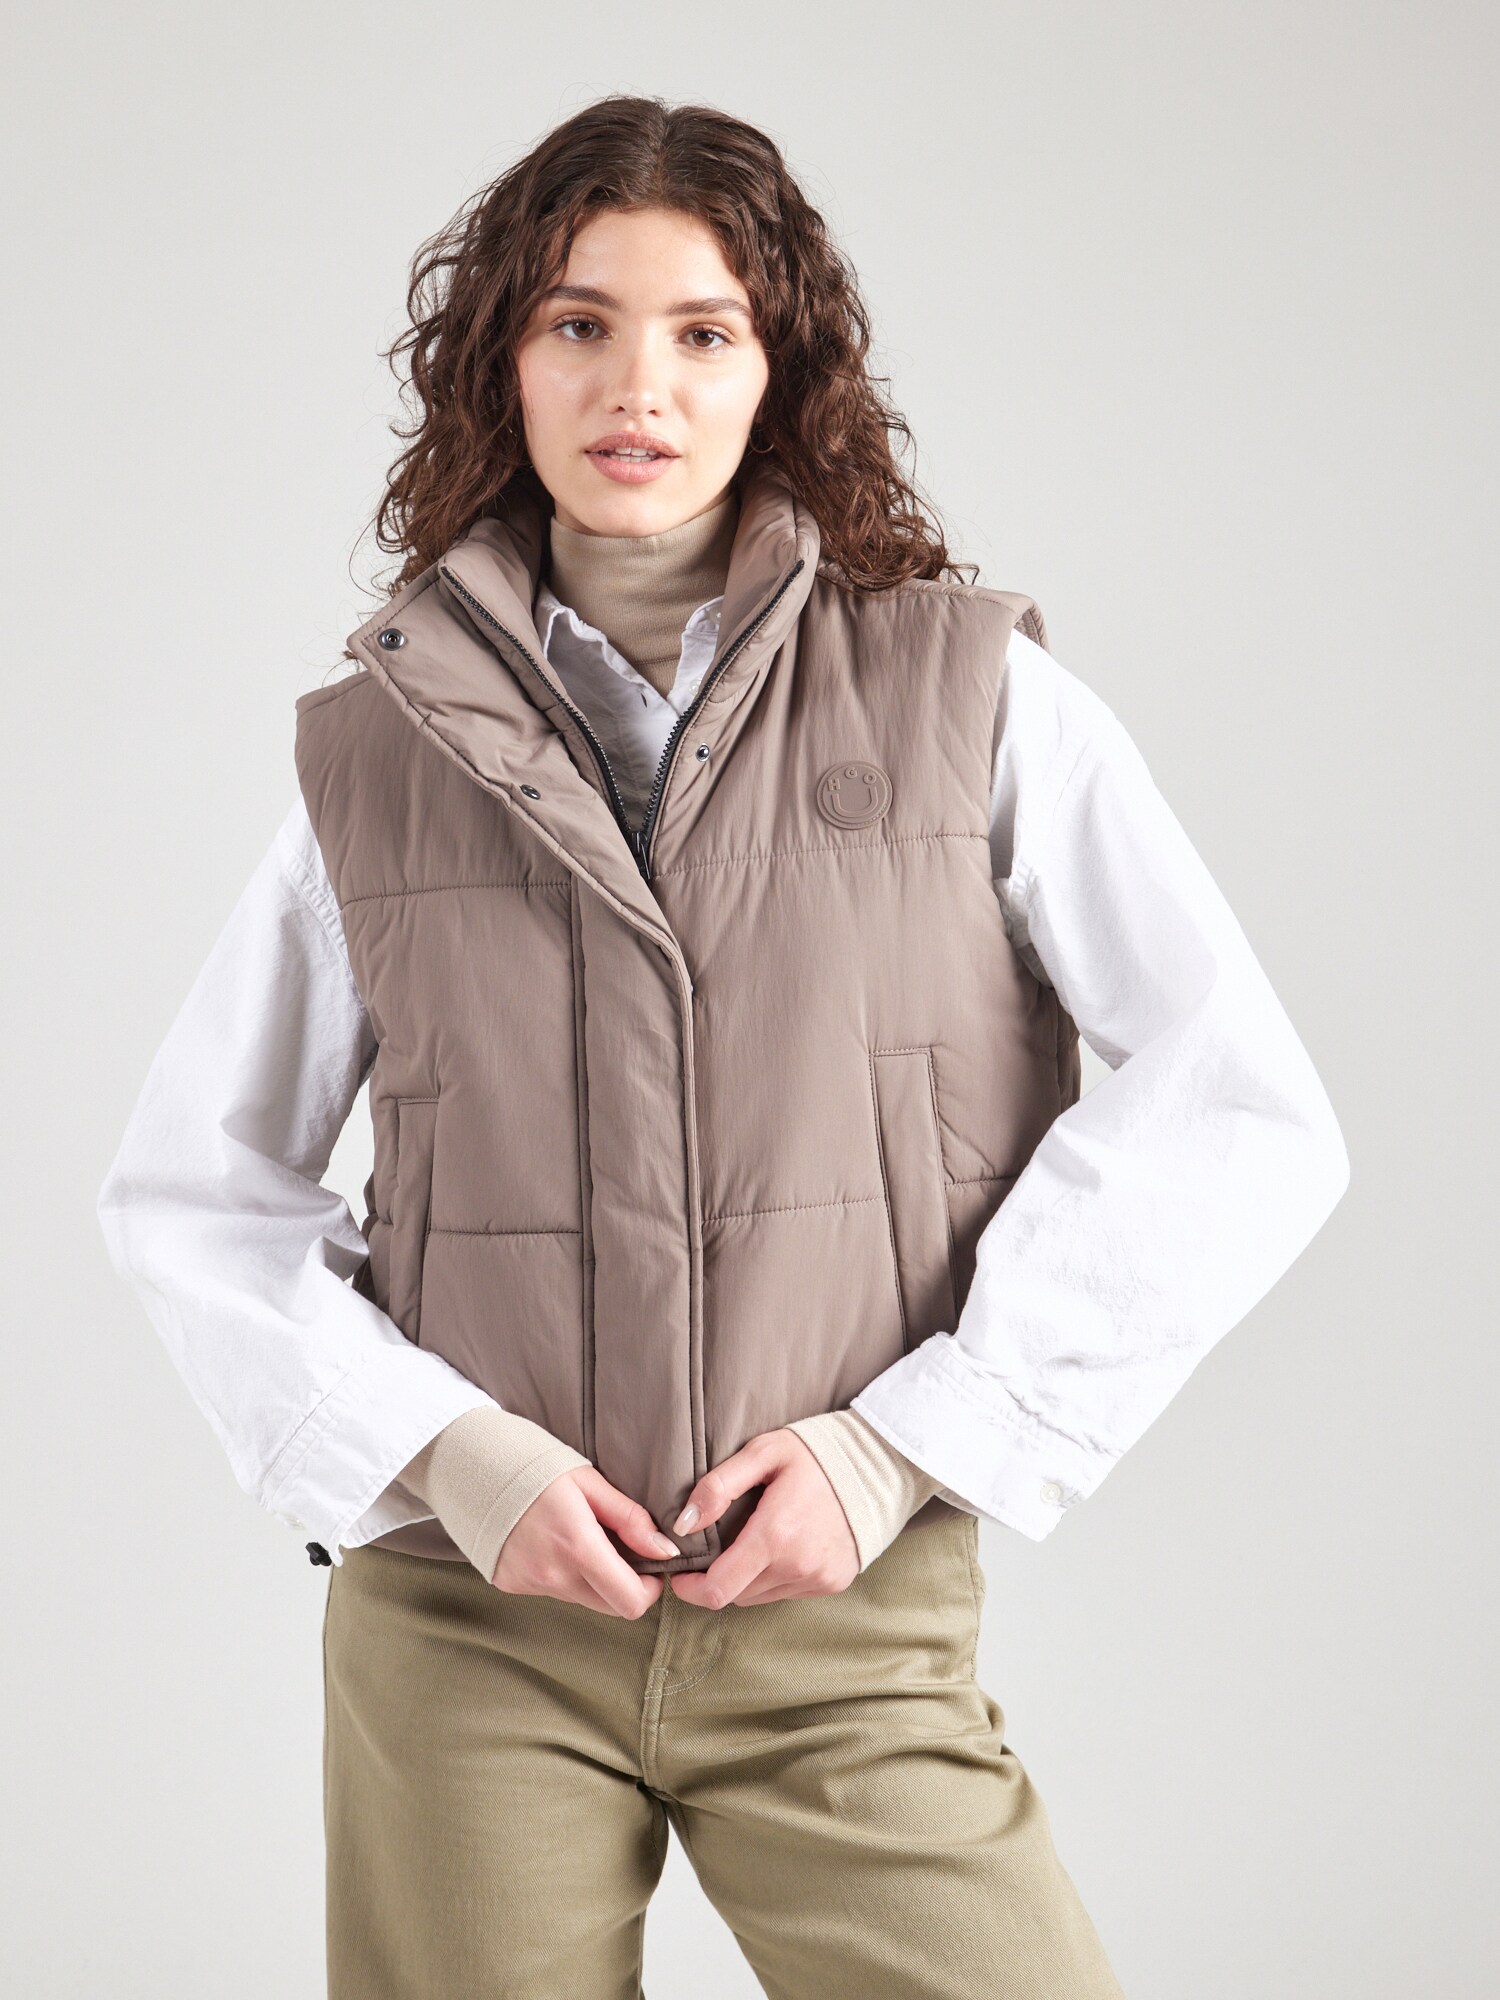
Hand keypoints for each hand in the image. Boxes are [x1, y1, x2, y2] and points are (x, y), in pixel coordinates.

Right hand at [491, 1464, 678, 1617]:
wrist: (468, 1463)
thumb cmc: (533, 1463)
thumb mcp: (588, 1481)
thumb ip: (630, 1518)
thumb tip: (665, 1550)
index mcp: (577, 1546)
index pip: (630, 1602)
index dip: (649, 1589)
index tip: (650, 1565)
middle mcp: (552, 1575)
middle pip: (610, 1607)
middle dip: (625, 1586)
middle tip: (621, 1549)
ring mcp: (528, 1583)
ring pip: (581, 1598)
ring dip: (593, 1578)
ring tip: (581, 1536)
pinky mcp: (510, 1583)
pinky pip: (552, 1590)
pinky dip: (563, 1573)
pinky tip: (551, 1541)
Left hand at [667, 1429, 859, 1607]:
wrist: (875, 1465)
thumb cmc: (812, 1455)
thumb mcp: (761, 1453)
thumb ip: (717, 1486)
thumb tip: (684, 1524)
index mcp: (775, 1535)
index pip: (718, 1590)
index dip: (690, 1589)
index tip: (681, 1574)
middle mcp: (798, 1566)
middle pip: (736, 1595)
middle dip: (717, 1578)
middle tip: (716, 1549)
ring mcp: (818, 1578)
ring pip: (760, 1596)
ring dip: (747, 1578)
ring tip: (751, 1543)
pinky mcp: (833, 1583)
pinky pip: (787, 1592)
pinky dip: (775, 1577)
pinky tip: (782, 1547)